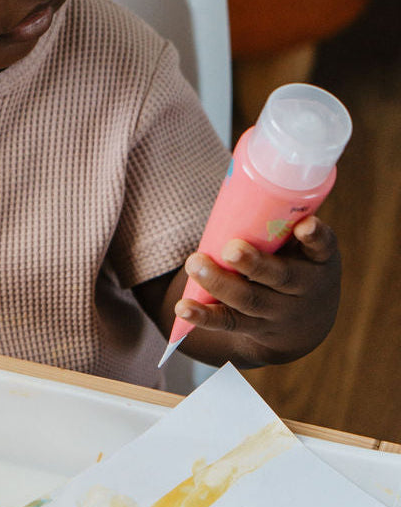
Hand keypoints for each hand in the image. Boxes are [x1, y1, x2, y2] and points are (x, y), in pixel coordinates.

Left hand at [174, 217, 340, 365]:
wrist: (304, 323)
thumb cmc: (295, 265)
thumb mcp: (304, 248)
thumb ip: (280, 222)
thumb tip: (240, 177)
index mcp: (319, 260)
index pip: (323, 246)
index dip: (315, 237)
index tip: (305, 225)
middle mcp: (302, 288)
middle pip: (279, 277)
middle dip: (254, 263)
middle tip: (230, 248)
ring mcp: (277, 312)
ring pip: (249, 300)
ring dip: (219, 283)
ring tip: (194, 264)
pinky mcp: (252, 329)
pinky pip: (227, 323)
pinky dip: (204, 316)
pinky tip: (182, 308)